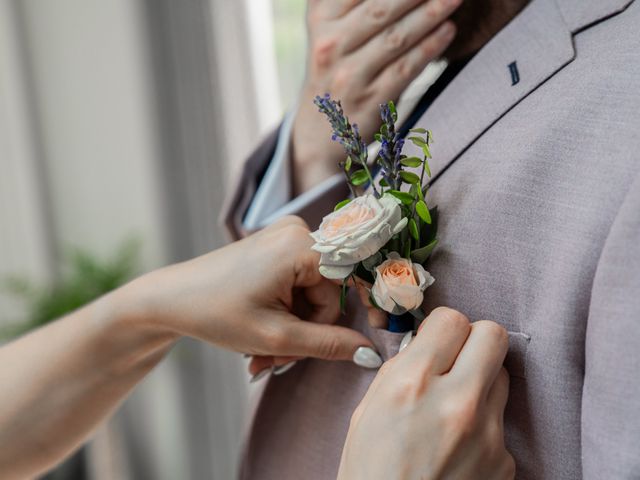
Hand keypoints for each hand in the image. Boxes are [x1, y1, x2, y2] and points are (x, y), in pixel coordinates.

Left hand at [130, 216, 374, 374]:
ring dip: (294, 327)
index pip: (352, 281)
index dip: (367, 310)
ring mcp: (285, 236)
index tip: (373, 339)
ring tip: (264, 354)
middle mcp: (298, 230)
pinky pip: (298, 283)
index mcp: (301, 245)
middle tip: (280, 360)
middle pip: (329, 291)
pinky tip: (263, 334)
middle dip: (309, 330)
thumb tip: (371, 352)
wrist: (171, 299)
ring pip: (313, 292)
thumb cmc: (217, 314)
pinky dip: (285, 312)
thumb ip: (329, 344)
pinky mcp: (276, 246)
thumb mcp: (277, 337)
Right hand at [292, 0, 460, 193]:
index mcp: (320, 19)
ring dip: (431, 14)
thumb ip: (350, 4)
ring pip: (396, 37)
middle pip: (380, 8)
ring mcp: (349, 75)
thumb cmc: (331, 72)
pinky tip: (449, 30)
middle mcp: (330, 45)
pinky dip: (429, 48)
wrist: (316, 135)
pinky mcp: (370, 101)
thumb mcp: (327, 30)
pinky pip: (405, 69)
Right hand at [338, 307, 515, 479]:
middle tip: (459, 358)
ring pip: (503, 376)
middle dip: (475, 340)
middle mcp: (454, 402)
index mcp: (411, 383)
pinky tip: (460, 446)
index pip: (452, 319)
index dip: (444, 327)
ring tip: (456, 407)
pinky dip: (484, 425)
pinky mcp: (504, 460)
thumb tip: (428, 344)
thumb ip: (402, 369)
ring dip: (482, 381)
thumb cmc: (370, 472)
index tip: (440, 340)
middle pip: (493, 334)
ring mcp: (486, 433)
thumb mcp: (369, 409)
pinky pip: (502, 421)